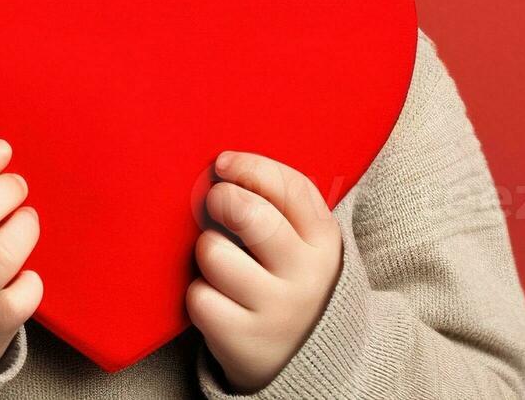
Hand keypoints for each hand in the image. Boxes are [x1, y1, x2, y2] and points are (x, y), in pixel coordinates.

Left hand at [188, 150, 343, 393]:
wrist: (306, 361)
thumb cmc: (289, 283)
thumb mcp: (304, 245)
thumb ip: (279, 207)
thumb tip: (222, 166)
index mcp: (325, 242)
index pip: (290, 187)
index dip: (250, 166)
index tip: (223, 163)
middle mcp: (307, 276)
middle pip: (250, 214)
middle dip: (221, 200)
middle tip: (214, 204)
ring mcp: (277, 310)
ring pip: (214, 253)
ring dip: (207, 252)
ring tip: (221, 264)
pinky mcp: (245, 340)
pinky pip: (199, 297)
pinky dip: (199, 295)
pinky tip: (218, 301)